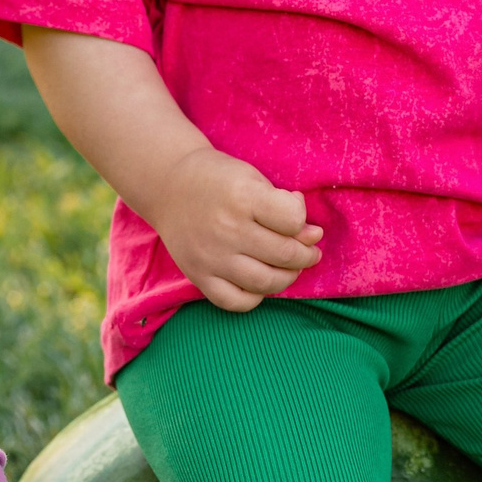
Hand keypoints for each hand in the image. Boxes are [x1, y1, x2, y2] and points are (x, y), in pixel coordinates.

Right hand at [148, 145, 322, 309]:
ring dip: (289, 277)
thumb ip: (284, 205)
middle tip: (308, 250)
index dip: (302, 219)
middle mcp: (226, 229)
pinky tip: (260, 282)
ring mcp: (211, 257)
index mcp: (242, 196)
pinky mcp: (198, 276)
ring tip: (291, 267)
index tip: (296, 216)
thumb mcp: (253, 178)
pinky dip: (256, 297)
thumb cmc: (218, 179)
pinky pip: (236, 302)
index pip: (293, 219)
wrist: (169, 186)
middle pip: (285, 254)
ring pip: (266, 282)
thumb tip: (313, 236)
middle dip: (307, 254)